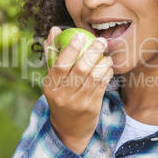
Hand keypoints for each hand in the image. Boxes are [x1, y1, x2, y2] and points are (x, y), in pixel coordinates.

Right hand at [43, 26, 113, 153]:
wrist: (69, 128)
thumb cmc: (60, 96)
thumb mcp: (53, 79)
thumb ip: (53, 54)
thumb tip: (55, 29)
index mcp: (49, 86)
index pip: (60, 65)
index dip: (71, 49)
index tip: (80, 35)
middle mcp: (63, 96)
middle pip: (80, 70)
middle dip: (93, 52)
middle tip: (101, 40)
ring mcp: (78, 103)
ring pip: (94, 77)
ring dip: (103, 62)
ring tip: (106, 55)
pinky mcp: (91, 107)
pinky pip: (102, 85)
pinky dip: (107, 73)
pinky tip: (108, 67)